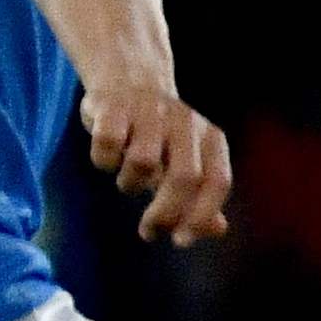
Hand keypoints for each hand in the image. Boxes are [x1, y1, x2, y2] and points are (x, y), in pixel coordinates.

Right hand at [83, 78, 232, 245]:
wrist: (128, 80)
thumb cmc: (160, 134)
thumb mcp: (187, 161)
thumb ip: (201, 196)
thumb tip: (216, 229)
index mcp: (210, 137)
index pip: (217, 182)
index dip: (201, 215)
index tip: (181, 240)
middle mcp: (185, 123)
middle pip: (183, 178)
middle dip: (165, 212)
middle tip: (149, 232)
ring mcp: (149, 113)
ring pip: (141, 163)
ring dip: (130, 183)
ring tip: (127, 180)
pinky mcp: (113, 107)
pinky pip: (107, 145)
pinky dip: (103, 160)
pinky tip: (106, 159)